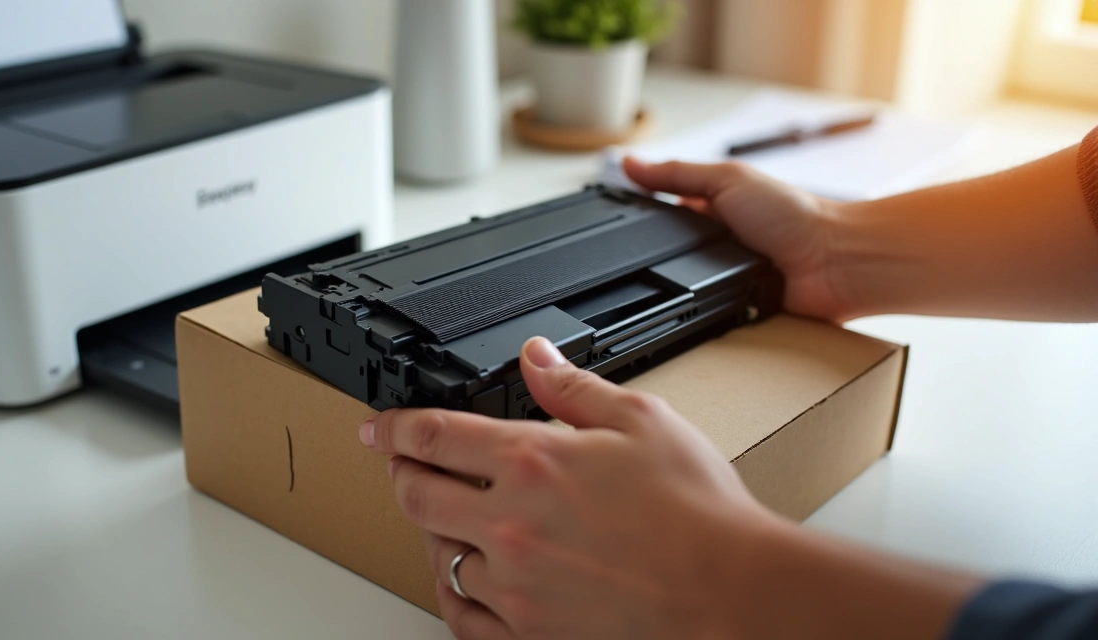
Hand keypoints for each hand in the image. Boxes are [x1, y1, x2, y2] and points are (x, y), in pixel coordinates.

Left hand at [358, 337, 781, 638]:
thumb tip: (535, 355)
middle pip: (418, 495)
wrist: (732, 593)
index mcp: (533, 462)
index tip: (378, 429)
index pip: (434, 436)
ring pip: (439, 557)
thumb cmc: (697, 513)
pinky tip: (459, 583)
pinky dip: (452, 595)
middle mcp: (511, 524)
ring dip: (432, 532)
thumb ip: (574, 386)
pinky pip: (463, 618)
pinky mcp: (531, 635)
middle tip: (401, 466)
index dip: (394, 428)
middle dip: (401, 474)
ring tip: (441, 520)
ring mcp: (516, 586)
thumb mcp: (642, 420)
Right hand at [623, 156, 850, 321]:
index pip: (663, 208)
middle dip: (657, 254)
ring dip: (680, 281)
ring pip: (682, 283)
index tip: (611, 214)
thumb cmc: (794, 215)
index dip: (640, 213)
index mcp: (715, 204)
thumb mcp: (727, 180)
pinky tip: (697, 302)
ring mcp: (726, 272)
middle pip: (667, 250)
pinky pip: (704, 310)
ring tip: (679, 275)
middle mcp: (719, 238)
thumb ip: (677, 173)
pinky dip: (701, 307)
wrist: (832, 262)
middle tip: (645, 254)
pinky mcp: (734, 304)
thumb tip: (629, 162)